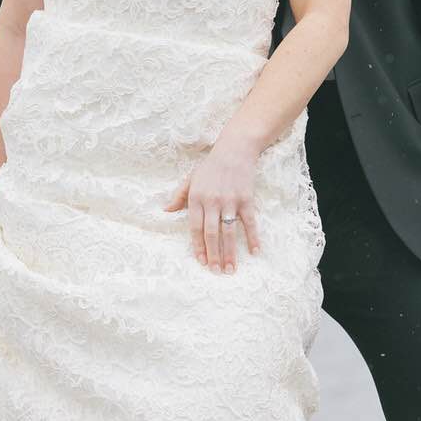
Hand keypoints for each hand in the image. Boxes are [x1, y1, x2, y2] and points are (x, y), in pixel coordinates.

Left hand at [163, 135, 259, 274]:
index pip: (195, 228)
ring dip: (230, 252)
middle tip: (215, 272)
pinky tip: (254, 251)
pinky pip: (249, 221)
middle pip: (211, 233)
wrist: (235, 149)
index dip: (198, 246)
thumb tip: (165, 210)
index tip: (201, 262)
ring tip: (230, 269)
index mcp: (197, 197)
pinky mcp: (246, 198)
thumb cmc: (211, 165)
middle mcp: (212, 200)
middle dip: (213, 255)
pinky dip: (252, 237)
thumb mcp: (191, 178)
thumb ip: (179, 195)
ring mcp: (230, 200)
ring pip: (229, 231)